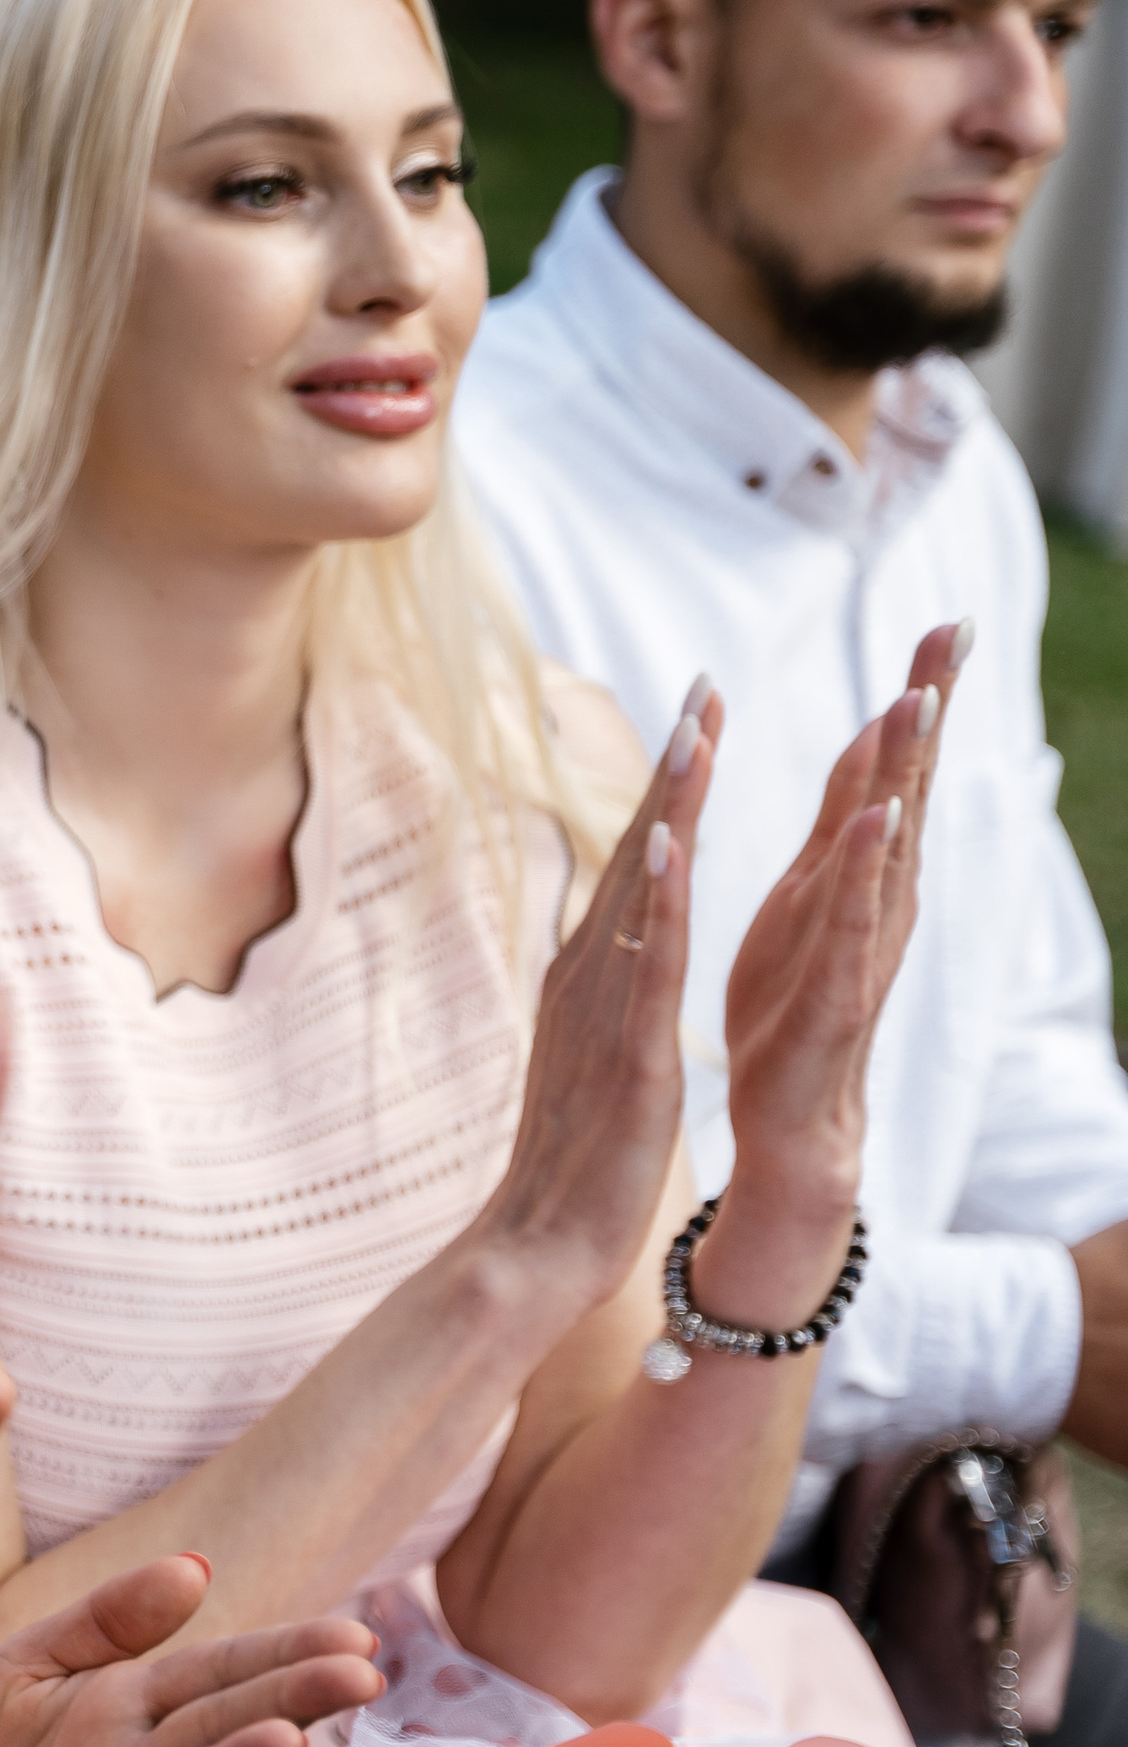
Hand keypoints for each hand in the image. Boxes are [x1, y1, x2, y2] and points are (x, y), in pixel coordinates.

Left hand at [0, 1557, 382, 1746]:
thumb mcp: (30, 1662)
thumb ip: (107, 1618)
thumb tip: (197, 1564)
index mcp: (127, 1708)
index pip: (220, 1673)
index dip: (285, 1655)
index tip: (356, 1635)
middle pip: (219, 1730)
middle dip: (289, 1701)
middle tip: (360, 1676)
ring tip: (287, 1737)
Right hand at [476, 679, 717, 1302]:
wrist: (532, 1247)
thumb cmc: (569, 1165)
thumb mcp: (589, 1059)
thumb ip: (597, 998)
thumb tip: (608, 947)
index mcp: (585, 979)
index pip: (633, 866)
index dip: (668, 791)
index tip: (700, 718)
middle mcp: (586, 978)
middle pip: (634, 854)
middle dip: (675, 769)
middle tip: (706, 688)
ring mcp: (600, 1012)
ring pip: (639, 892)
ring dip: (668, 808)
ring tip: (698, 733)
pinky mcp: (625, 1054)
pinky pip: (641, 966)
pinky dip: (654, 901)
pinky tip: (667, 847)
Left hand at [706, 625, 955, 1309]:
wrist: (791, 1124)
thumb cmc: (796, 1007)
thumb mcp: (808, 904)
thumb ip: (839, 834)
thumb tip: (874, 759)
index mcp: (856, 876)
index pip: (889, 770)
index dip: (918, 697)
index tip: (945, 621)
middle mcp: (876, 904)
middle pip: (907, 790)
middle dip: (930, 710)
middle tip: (955, 630)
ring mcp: (863, 949)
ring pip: (890, 848)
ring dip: (903, 772)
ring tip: (917, 700)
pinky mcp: (837, 998)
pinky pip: (854, 928)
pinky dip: (865, 875)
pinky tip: (877, 824)